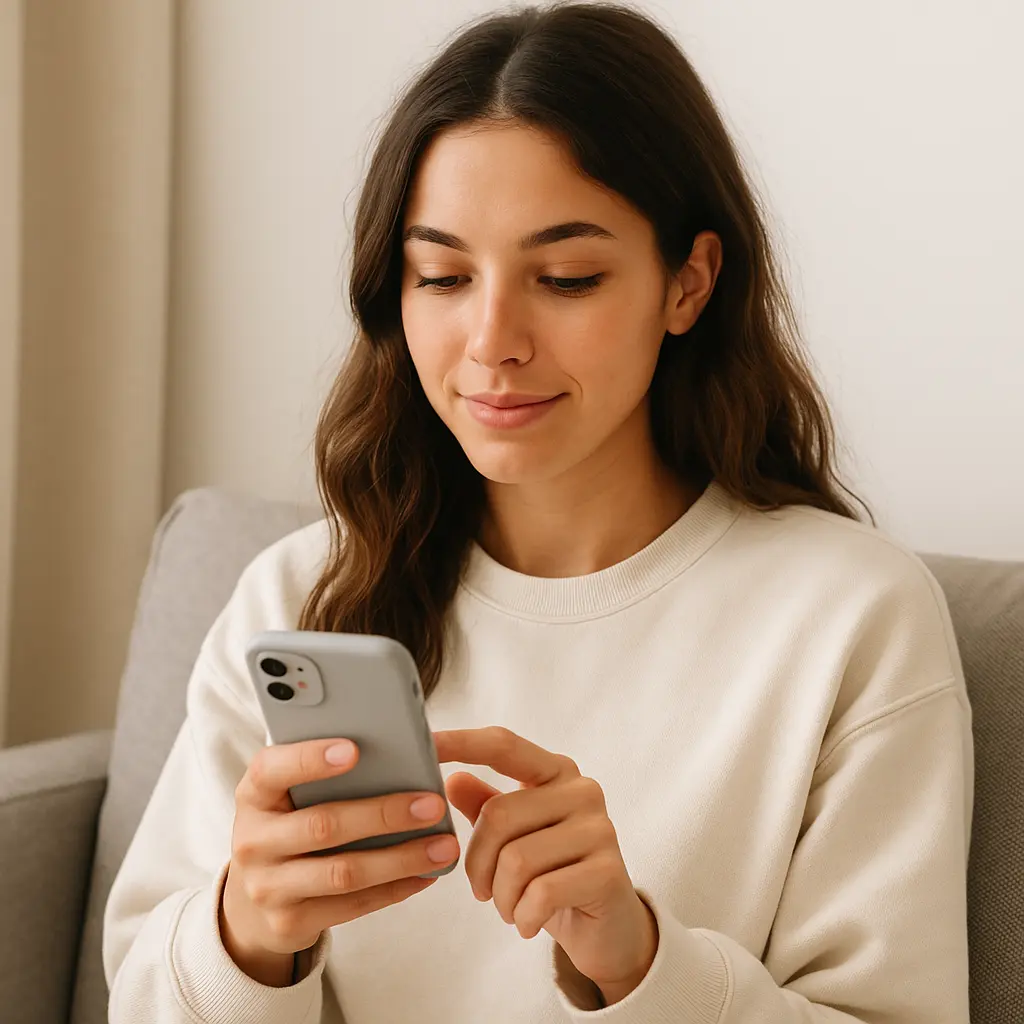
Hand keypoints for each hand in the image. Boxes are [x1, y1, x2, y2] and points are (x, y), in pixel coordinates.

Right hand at [220, 737, 459, 985]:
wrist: (253, 895)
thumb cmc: (288, 822)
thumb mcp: (287, 792)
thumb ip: (322, 772)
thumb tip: (395, 752)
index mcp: (254, 795)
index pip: (271, 770)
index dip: (309, 759)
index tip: (354, 749)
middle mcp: (253, 841)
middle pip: (323, 825)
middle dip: (383, 814)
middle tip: (432, 804)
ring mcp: (268, 887)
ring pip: (343, 873)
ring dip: (401, 859)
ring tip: (443, 845)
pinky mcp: (290, 923)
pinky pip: (352, 906)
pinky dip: (395, 889)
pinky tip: (426, 873)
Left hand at [434, 726, 657, 1005]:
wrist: (609, 929)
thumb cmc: (553, 874)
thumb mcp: (514, 838)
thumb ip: (485, 806)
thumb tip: (451, 780)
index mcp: (555, 772)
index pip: (503, 745)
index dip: (461, 743)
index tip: (423, 744)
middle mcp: (581, 790)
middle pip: (499, 815)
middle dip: (477, 864)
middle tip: (482, 891)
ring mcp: (599, 829)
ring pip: (516, 859)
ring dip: (501, 897)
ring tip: (509, 908)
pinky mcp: (607, 871)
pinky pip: (541, 893)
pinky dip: (523, 916)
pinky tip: (527, 922)